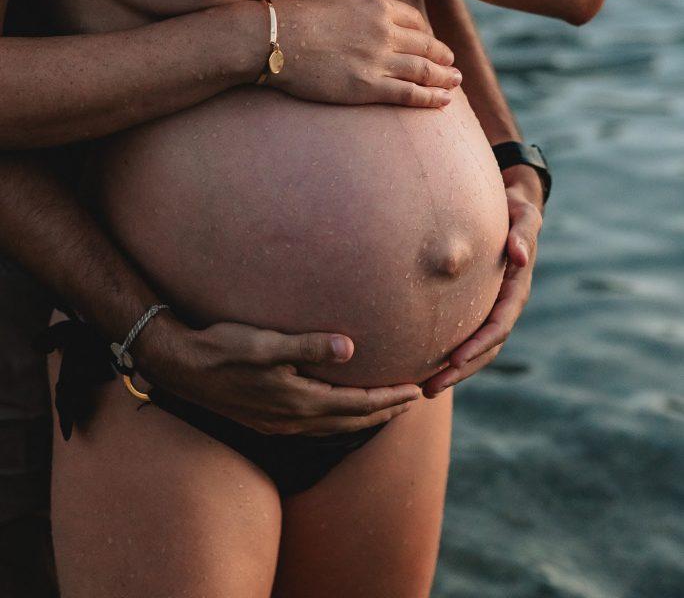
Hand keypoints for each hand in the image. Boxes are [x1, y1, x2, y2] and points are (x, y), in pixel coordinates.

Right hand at [137, 316, 420, 435]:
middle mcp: (292, 419)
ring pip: (335, 426)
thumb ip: (307, 345)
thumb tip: (350, 347)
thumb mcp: (265, 343)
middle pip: (352, 420)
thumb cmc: (223, 348)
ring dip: (364, 418)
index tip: (415, 390)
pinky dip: (339, 419)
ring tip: (386, 408)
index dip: (389, 398)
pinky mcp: (267, 420)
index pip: (357, 404)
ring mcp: (278, 424)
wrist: (181, 366)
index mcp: (298, 401)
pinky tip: (339, 410)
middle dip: (385, 411)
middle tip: (414, 401)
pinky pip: (316, 426)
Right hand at [271, 0, 461, 106]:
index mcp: (376, 5)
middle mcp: (384, 31)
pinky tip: (444, 102)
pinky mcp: (367, 87)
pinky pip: (408, 94)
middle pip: (425, 45)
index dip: (426, 32)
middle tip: (453, 64)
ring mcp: (377, 60)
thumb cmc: (293, 11)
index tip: (431, 41)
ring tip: (456, 82)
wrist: (271, 39)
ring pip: (423, 71)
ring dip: (444, 78)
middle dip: (443, 56)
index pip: (414, 20)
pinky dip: (430, 98)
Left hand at [422, 163, 543, 396]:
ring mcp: (490, 307)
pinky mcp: (476, 305)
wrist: (511, 207)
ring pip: (474, 349)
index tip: (454, 360)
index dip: (478, 344)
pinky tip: (422, 364)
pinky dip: (447, 354)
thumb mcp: (524, 215)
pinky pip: (463, 334)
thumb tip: (520, 255)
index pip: (499, 325)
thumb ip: (523, 233)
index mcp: (517, 289)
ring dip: (453, 371)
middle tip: (431, 388)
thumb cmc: (515, 209)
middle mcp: (504, 304)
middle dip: (460, 370)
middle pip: (486, 348)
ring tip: (424, 389)